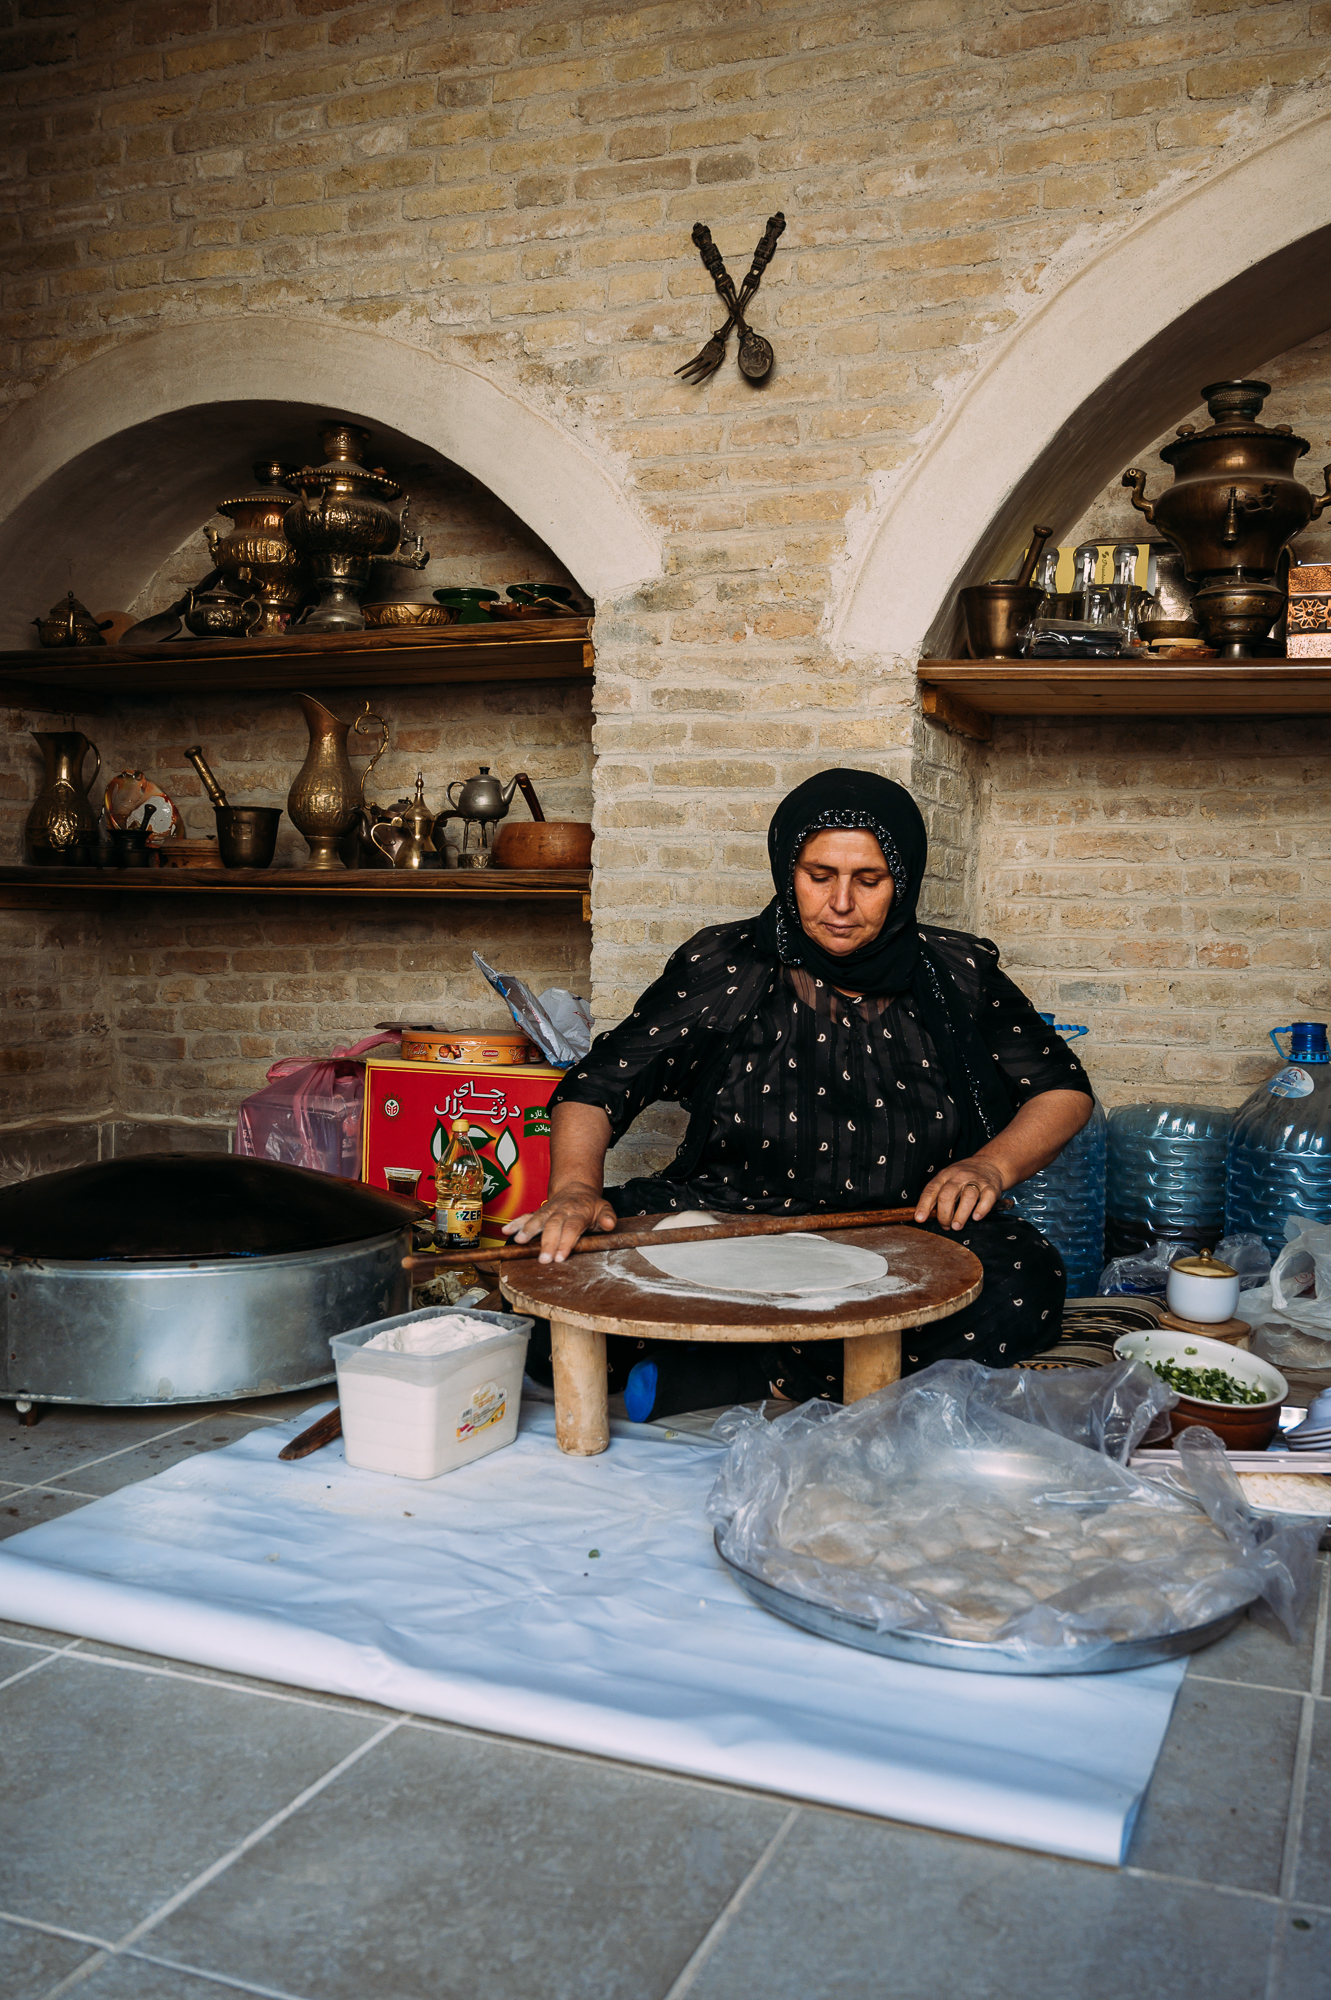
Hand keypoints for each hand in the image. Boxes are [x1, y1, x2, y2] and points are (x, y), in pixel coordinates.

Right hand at [502, 1181, 616, 1262]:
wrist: (576, 1188)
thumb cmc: (590, 1205)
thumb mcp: (604, 1208)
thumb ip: (607, 1217)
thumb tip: (610, 1224)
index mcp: (578, 1212)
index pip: (572, 1228)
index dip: (566, 1242)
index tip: (560, 1257)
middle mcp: (561, 1211)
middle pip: (553, 1226)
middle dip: (547, 1243)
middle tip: (543, 1259)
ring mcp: (548, 1211)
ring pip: (537, 1219)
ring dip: (527, 1230)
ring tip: (520, 1242)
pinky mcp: (539, 1213)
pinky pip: (526, 1216)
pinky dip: (516, 1223)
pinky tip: (506, 1231)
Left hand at [914, 1158, 1004, 1231]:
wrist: (989, 1164)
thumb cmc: (963, 1177)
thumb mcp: (947, 1179)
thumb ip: (937, 1195)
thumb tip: (925, 1216)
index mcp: (945, 1175)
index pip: (931, 1190)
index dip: (924, 1205)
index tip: (920, 1218)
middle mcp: (959, 1177)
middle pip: (948, 1194)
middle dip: (944, 1213)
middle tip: (945, 1225)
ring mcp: (976, 1181)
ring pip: (968, 1196)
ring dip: (961, 1214)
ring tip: (956, 1226)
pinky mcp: (991, 1187)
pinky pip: (987, 1198)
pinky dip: (981, 1209)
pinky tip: (976, 1217)